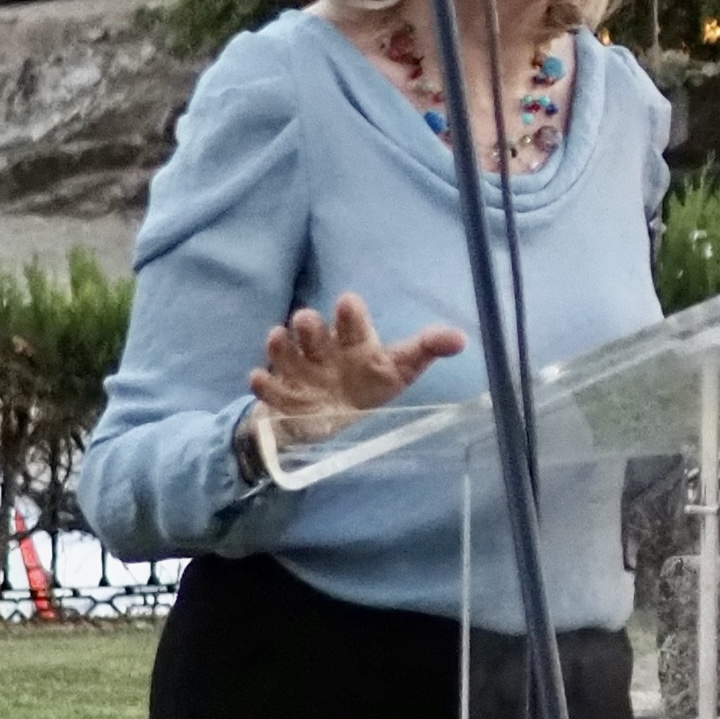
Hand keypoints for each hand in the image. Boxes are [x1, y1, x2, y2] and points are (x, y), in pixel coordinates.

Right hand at [250, 293, 462, 455]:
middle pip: (311, 332)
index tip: (348, 303)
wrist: (328, 416)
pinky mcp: (280, 395)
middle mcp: (322, 350)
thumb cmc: (367, 382)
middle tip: (306, 320)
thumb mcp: (399, 369)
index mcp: (352, 341)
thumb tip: (460, 339)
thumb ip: (425, 350)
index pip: (351, 323)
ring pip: (284, 352)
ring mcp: (298, 371)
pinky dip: (264, 384)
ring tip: (278, 338)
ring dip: (279, 346)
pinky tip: (259, 378)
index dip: (349, 314)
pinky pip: (268, 388)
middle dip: (308, 326)